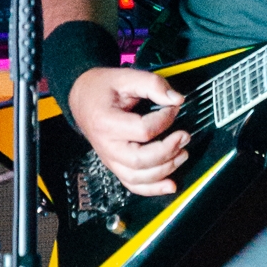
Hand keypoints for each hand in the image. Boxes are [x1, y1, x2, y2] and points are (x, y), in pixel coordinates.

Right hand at [67, 65, 187, 196]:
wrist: (82, 99)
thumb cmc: (102, 89)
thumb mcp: (125, 77)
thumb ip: (152, 84)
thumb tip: (176, 100)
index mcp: (107, 123)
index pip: (143, 130)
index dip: (165, 119)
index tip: (173, 108)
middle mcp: (107, 146)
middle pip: (141, 160)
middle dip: (168, 150)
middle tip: (184, 136)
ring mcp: (110, 159)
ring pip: (139, 177)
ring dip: (165, 169)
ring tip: (182, 154)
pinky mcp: (115, 166)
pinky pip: (133, 185)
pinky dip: (153, 189)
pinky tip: (170, 185)